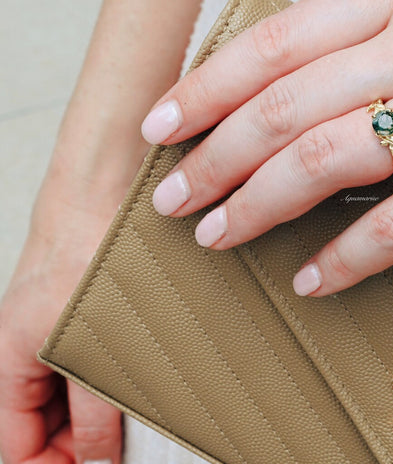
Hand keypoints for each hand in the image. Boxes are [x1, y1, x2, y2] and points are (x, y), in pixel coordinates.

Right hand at [0, 189, 122, 463]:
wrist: (106, 190)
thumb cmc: (85, 249)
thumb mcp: (89, 346)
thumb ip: (94, 411)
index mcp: (8, 362)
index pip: (13, 445)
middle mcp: (24, 352)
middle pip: (40, 427)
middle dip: (78, 447)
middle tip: (126, 451)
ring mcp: (52, 335)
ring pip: (67, 399)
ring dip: (100, 416)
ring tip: (142, 421)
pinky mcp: (82, 319)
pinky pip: (88, 367)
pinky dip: (111, 384)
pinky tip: (144, 385)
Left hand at [142, 0, 392, 296]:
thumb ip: (380, 37)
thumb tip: (299, 88)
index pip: (276, 42)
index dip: (206, 88)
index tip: (164, 128)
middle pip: (286, 106)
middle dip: (213, 158)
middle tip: (175, 199)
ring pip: (327, 161)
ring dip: (258, 205)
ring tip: (218, 238)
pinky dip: (343, 256)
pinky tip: (311, 279)